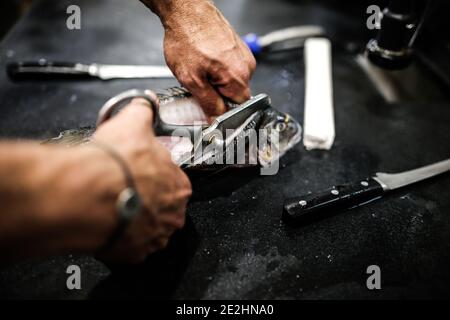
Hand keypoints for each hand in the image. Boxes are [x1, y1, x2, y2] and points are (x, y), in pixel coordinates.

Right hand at [93, 98, 191, 263]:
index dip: (151, 175)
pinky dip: (120, 236)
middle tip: (123, 189)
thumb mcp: (133, 123)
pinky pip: (130, 245)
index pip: (171, 180)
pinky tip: (108, 222)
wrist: (91, 193)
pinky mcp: (136, 253)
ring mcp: (155, 236)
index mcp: (179, 185)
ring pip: (147, 227)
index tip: (137, 173)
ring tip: (113, 206)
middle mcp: (173, 214)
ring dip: (134, 218)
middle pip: (161, 206)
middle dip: (144, 198)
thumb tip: (145, 102)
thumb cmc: (116, 162)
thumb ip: (143, 111)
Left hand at [145, 0, 255, 117]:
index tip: (211, 111)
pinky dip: (217, 68)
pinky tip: (204, 60)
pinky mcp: (238, 48)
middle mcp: (246, 66)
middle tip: (200, 85)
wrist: (186, 10)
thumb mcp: (191, 79)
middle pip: (235, 95)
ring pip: (231, 81)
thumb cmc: (187, 38)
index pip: (239, 108)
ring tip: (200, 68)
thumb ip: (207, 103)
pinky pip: (230, 67)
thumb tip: (215, 119)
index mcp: (238, 77)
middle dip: (217, 94)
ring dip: (216, 81)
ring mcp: (243, 55)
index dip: (223, 112)